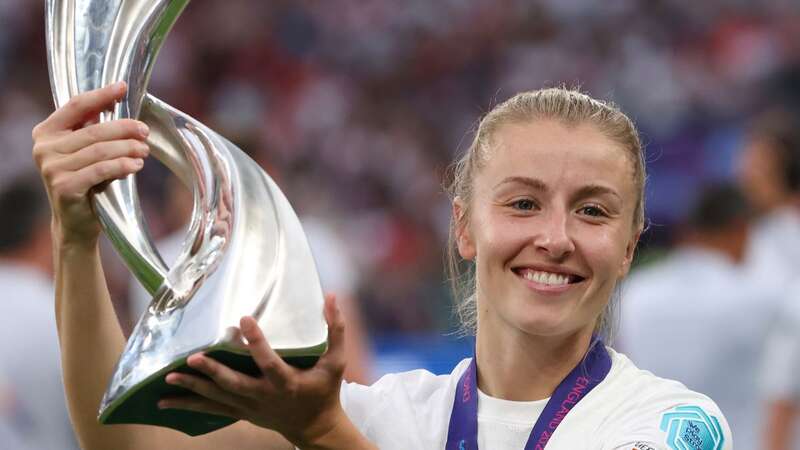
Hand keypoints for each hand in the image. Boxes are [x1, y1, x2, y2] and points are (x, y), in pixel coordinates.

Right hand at [31, 81, 149, 246]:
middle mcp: (44, 148)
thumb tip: (122, 107)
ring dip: (128, 148)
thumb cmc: (85, 182)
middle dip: (124, 128)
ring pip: (100, 150)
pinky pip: (100, 170)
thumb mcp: (87, 152)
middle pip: (93, 130)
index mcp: (47, 132)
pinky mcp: (64, 186)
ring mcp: (52, 168)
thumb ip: (95, 131)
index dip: (101, 95)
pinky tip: (136, 165)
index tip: (123, 87)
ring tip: (144, 150)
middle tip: (145, 131)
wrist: (75, 223)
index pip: (76, 106)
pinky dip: (122, 165)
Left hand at [160, 294, 359, 447]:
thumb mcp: (336, 362)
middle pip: (234, 384)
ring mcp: (249, 407)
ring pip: (217, 398)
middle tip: (193, 358)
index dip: (256, 342)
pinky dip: (188, 405)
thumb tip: (333, 296)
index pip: (268, 361)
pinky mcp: (241, 412)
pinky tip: (164, 401)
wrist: (315, 427)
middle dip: (213, 372)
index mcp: (286, 382)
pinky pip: (211, 409)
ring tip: (169, 379)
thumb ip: (336, 330)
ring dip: (193, 388)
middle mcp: (264, 396)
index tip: (243, 319)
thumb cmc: (325, 390)